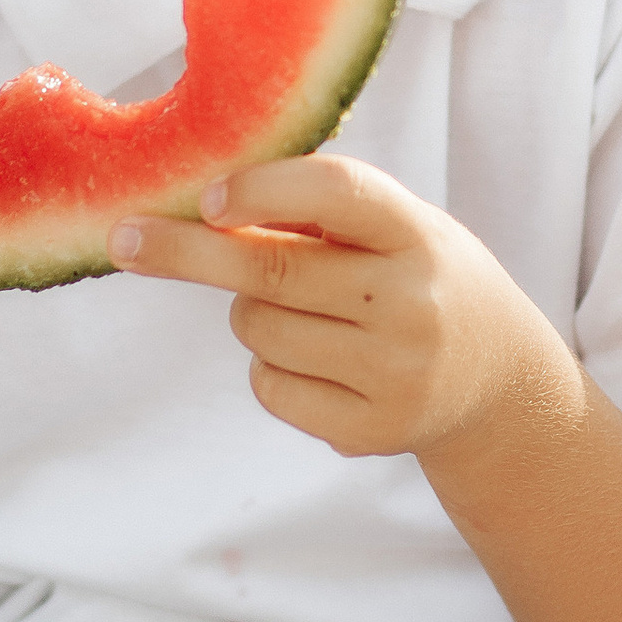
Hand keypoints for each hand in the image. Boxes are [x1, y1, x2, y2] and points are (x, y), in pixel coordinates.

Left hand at [110, 155, 580, 474]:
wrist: (497, 378)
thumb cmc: (419, 277)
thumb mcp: (396, 227)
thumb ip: (318, 211)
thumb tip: (202, 203)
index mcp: (418, 234)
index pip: (336, 193)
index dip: (264, 190)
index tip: (208, 197)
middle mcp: (410, 305)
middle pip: (271, 271)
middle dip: (187, 251)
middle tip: (125, 237)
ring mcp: (393, 374)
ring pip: (258, 330)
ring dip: (250, 311)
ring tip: (305, 310)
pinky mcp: (370, 431)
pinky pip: (268, 386)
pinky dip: (270, 365)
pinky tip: (320, 359)